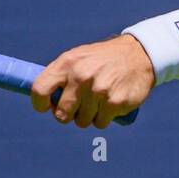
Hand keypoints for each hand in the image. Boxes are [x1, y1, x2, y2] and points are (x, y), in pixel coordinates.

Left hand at [31, 34, 154, 127]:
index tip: (47, 107)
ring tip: (99, 101)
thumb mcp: (78, 58)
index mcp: (67, 64)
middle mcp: (81, 77)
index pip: (40, 90)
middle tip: (79, 106)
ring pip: (82, 121)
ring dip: (89, 116)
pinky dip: (104, 118)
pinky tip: (111, 103)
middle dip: (69, 114)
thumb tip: (43, 99)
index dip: (40, 104)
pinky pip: (100, 123)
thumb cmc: (102, 59)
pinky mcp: (114, 102)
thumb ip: (60, 75)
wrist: (139, 54)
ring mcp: (98, 91)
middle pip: (62, 114)